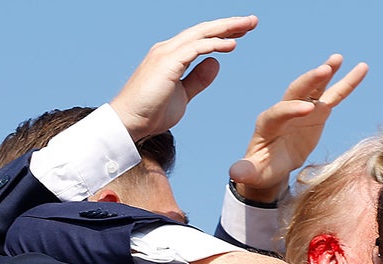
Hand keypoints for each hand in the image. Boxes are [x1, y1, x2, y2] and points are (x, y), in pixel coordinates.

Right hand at [110, 16, 259, 140]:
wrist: (130, 124)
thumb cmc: (152, 112)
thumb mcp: (183, 95)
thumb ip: (198, 79)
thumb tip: (216, 63)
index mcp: (171, 56)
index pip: (201, 38)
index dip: (222, 33)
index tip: (243, 32)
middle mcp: (168, 49)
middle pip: (204, 30)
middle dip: (229, 24)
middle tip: (252, 20)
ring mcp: (166, 54)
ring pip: (201, 34)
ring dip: (226, 28)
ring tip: (248, 25)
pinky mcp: (167, 63)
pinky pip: (195, 48)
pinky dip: (214, 44)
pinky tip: (232, 44)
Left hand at [229, 54, 368, 201]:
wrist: (271, 166)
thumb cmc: (261, 169)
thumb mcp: (253, 173)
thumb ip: (246, 171)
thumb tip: (235, 174)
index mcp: (267, 123)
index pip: (280, 112)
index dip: (293, 109)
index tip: (308, 109)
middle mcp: (284, 110)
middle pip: (296, 91)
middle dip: (310, 80)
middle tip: (324, 69)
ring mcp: (302, 109)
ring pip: (315, 88)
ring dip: (326, 73)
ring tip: (338, 58)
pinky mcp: (317, 112)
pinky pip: (333, 95)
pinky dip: (347, 83)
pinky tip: (360, 68)